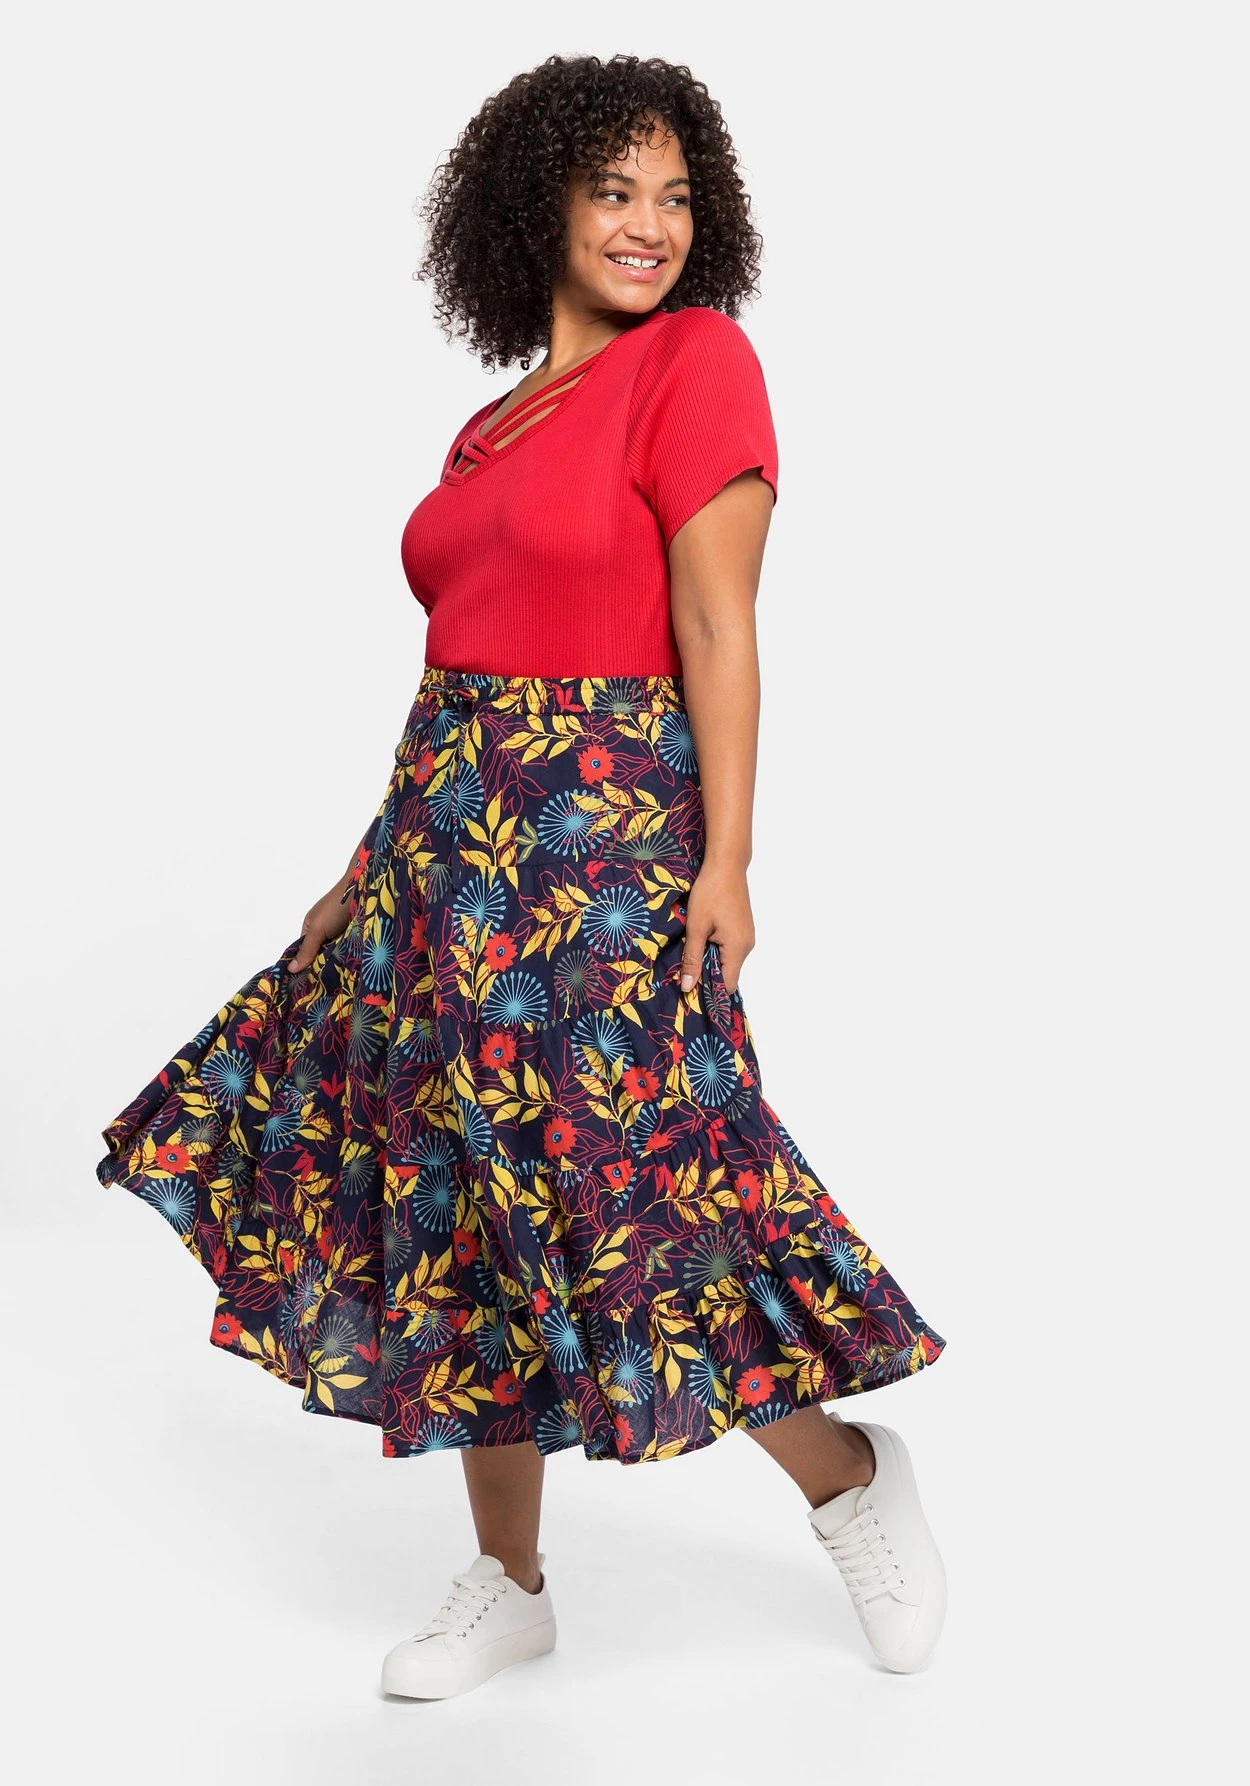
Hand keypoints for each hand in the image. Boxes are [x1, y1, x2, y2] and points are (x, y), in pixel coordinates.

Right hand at [289, 873, 357, 977]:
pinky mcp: (357, 935)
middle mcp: (325, 932)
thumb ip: (307, 949)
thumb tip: (290, 969)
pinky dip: (351, 957)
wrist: (365, 886)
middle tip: (325, 986)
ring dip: (339, 962)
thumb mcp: (318, 929)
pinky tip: (352, 969)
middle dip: (324, 966)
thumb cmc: (337, 905)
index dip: (306, 966)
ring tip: (340, 981)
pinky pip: (351, 950)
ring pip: (337, 954)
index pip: (305, 953)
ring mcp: (342, 933)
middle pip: (321, 955)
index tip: (307, 985)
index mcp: (311, 928)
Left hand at [679, 860, 754, 994]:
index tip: (689, 991)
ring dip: (709, 961)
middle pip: (728, 974)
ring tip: (690, 954)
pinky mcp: (743, 929)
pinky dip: (715, 950)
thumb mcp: (696, 927)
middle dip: (706, 976)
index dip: (709, 992)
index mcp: (737, 948)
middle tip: (684, 974)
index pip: (727, 985)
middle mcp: (747, 946)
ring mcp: (746, 937)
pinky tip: (700, 941)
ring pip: (727, 961)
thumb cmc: (710, 892)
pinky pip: (729, 949)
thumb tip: (688, 988)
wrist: (726, 865)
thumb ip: (692, 959)